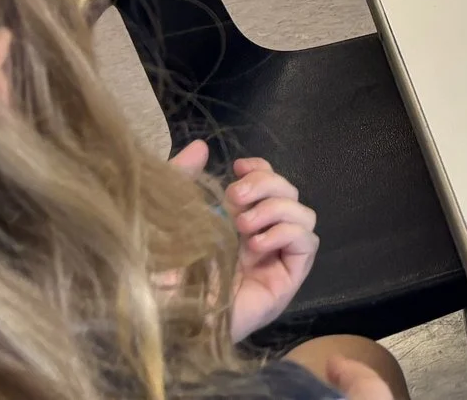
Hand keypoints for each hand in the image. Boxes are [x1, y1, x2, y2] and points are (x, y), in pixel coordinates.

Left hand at [172, 141, 319, 341]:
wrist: (163, 320)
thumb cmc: (159, 276)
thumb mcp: (169, 219)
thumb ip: (183, 180)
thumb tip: (200, 146)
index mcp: (236, 225)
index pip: (269, 185)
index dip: (262, 169)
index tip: (238, 166)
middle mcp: (260, 240)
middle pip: (290, 194)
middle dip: (267, 185)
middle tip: (235, 198)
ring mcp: (274, 261)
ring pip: (304, 215)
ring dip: (278, 209)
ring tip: (243, 226)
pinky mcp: (285, 283)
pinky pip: (307, 244)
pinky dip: (287, 233)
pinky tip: (257, 244)